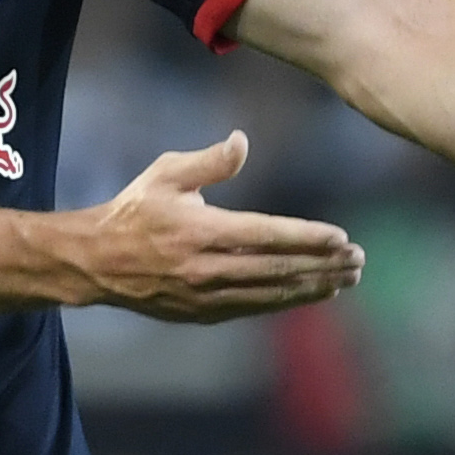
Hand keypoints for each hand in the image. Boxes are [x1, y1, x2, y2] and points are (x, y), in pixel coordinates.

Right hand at [74, 132, 364, 322]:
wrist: (96, 262)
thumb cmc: (134, 210)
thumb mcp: (165, 174)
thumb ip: (208, 161)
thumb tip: (243, 140)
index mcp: (200, 230)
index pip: (266, 235)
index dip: (307, 237)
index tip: (341, 237)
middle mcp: (206, 268)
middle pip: (278, 268)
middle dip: (324, 264)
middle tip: (358, 259)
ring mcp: (205, 296)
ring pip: (272, 293)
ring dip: (314, 286)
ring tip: (347, 279)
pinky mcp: (203, 314)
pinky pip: (255, 307)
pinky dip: (287, 300)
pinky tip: (312, 292)